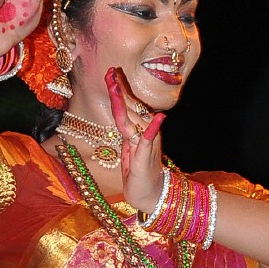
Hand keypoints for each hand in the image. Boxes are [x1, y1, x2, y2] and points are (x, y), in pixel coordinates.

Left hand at [106, 68, 165, 211]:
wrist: (150, 195)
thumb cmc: (138, 174)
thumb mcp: (129, 149)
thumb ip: (127, 132)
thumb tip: (121, 117)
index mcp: (138, 130)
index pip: (128, 106)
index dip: (119, 90)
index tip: (110, 73)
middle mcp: (144, 132)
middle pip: (129, 107)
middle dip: (118, 90)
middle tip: (109, 72)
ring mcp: (146, 143)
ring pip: (133, 119)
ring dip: (126, 102)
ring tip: (117, 86)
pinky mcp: (146, 156)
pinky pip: (148, 140)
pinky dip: (152, 129)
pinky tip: (158, 118)